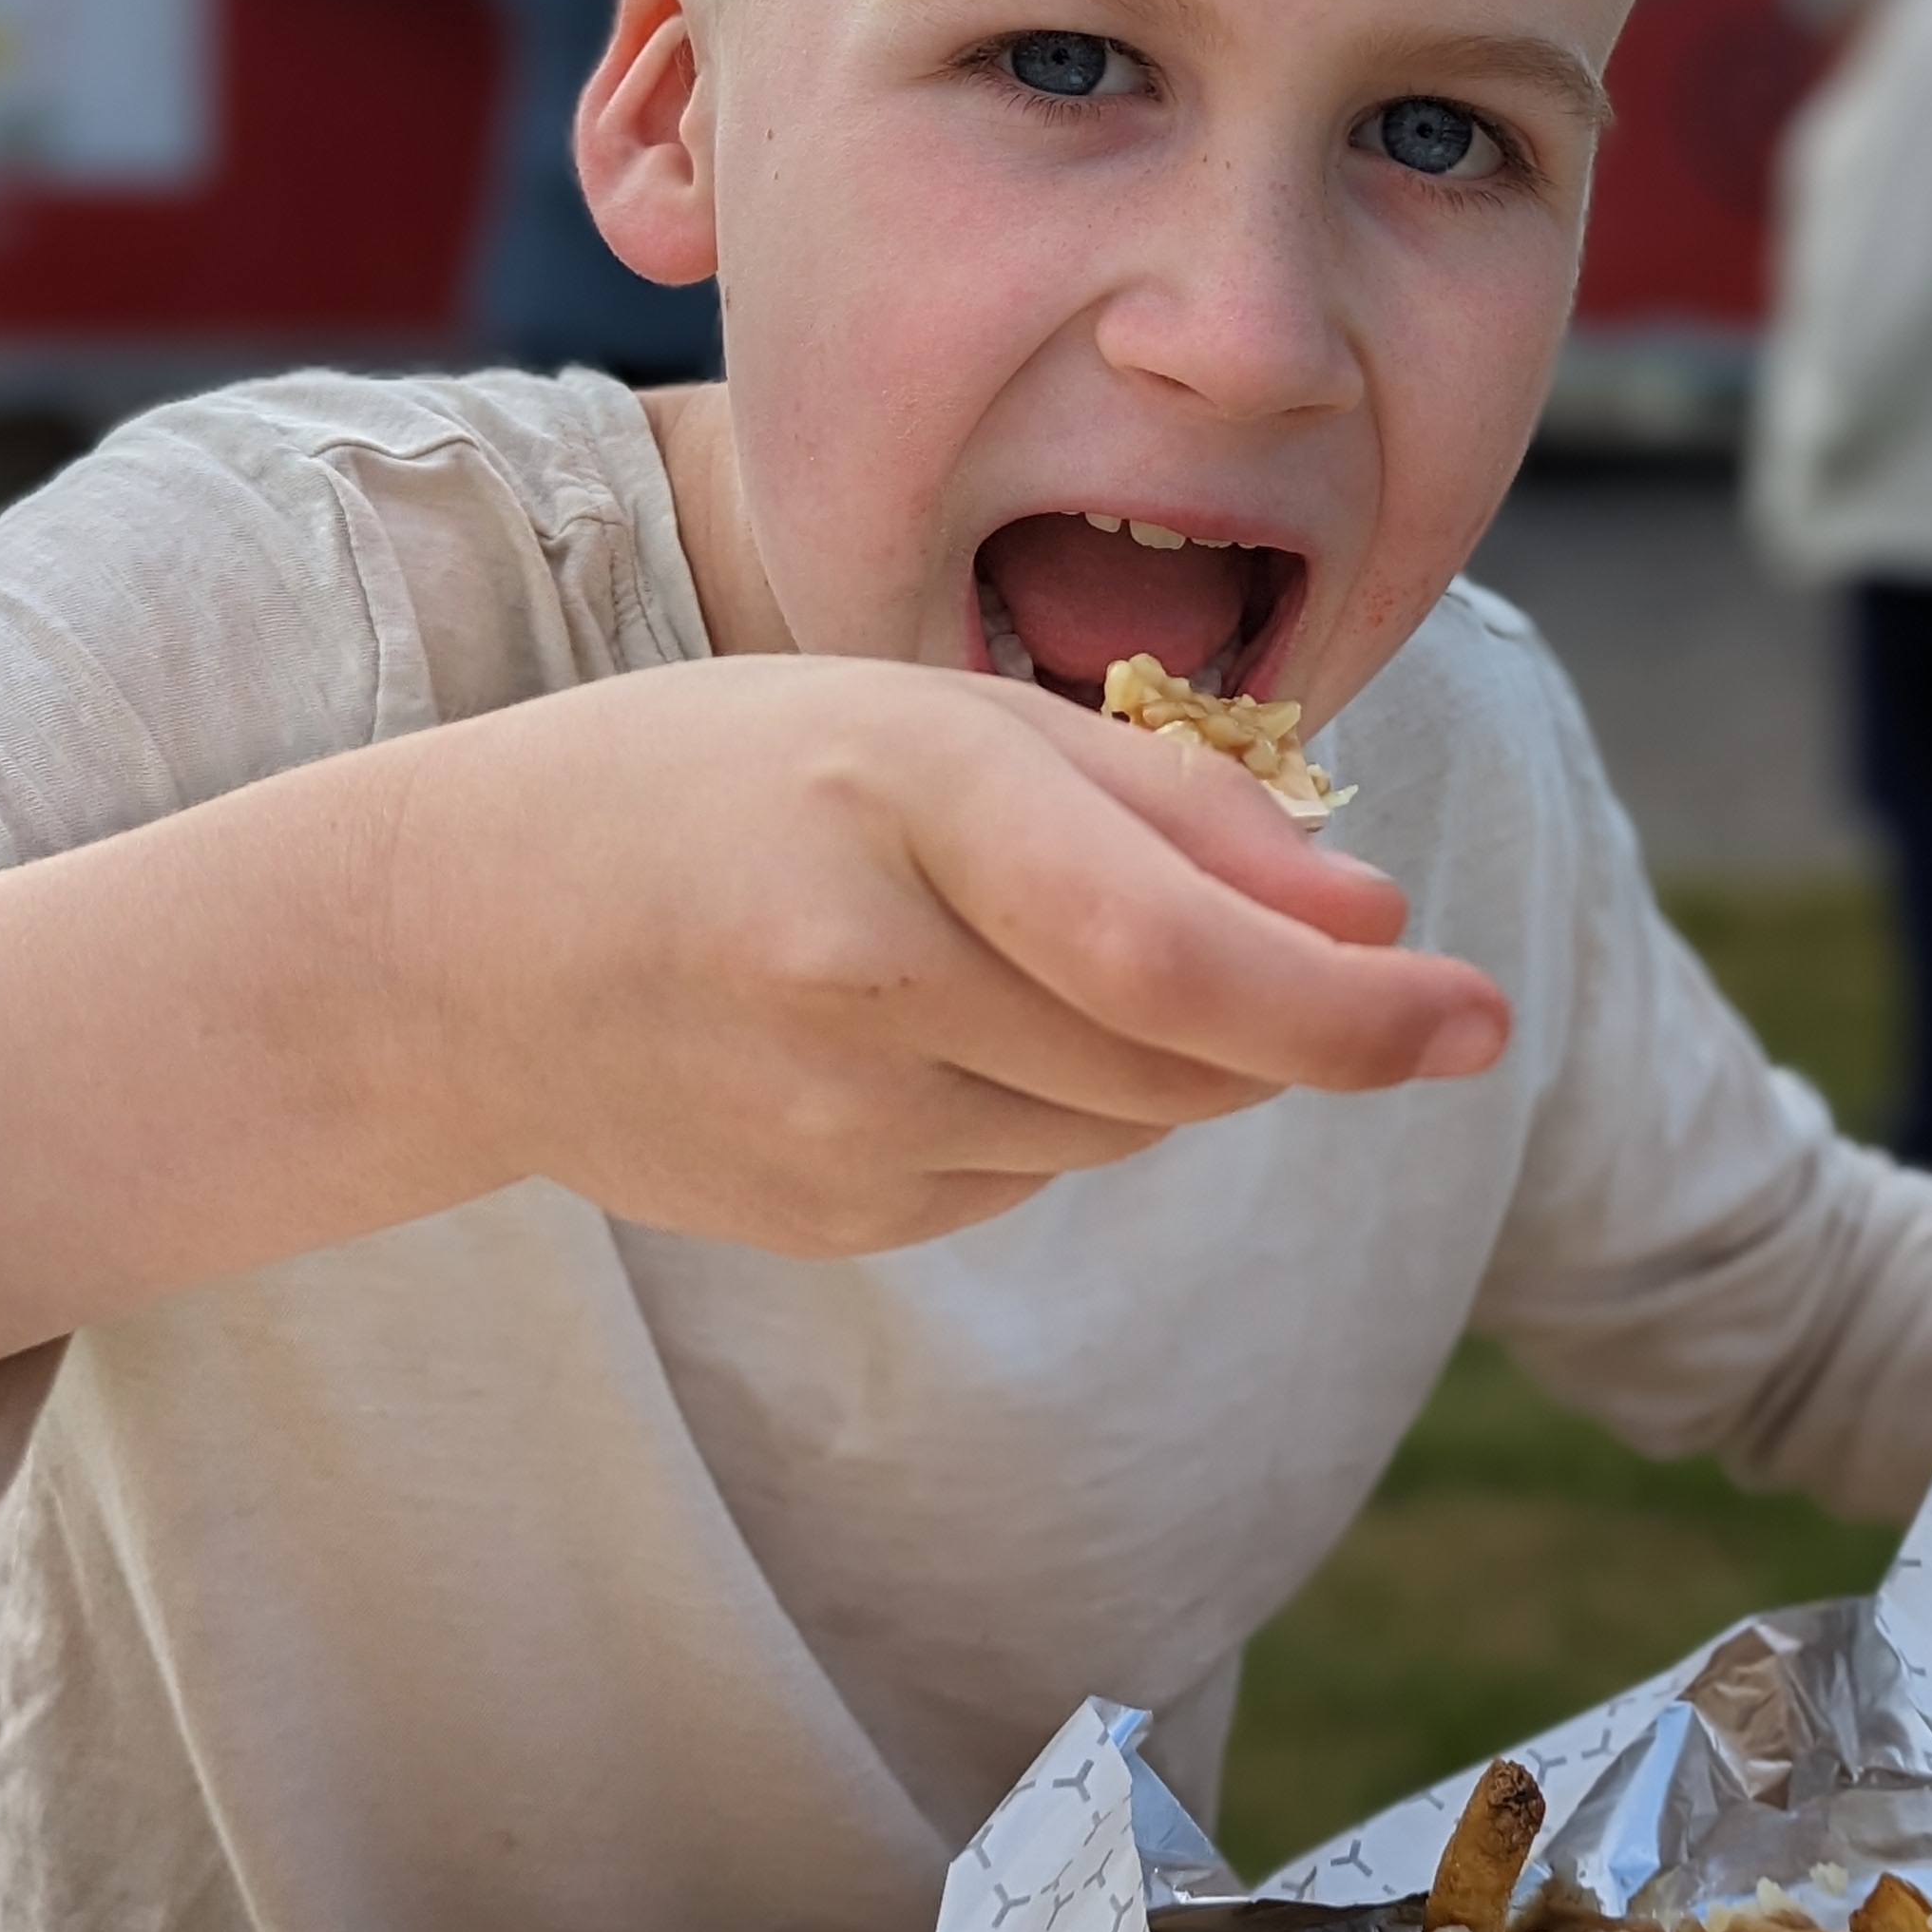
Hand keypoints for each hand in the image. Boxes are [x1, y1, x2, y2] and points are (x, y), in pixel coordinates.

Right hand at [387, 653, 1509, 1257]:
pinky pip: (1041, 1170)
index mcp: (900, 794)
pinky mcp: (837, 1218)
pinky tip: (927, 1022)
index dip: (1348, 1004)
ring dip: (1160, 1048)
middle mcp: (868, 972)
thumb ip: (1163, 803)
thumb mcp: (928, 713)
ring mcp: (843, 1121)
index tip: (1479, 1012)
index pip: (1171, 945)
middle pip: (1182, 1047)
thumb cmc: (716, 778)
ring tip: (1015, 945)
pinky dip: (1053, 1100)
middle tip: (1301, 950)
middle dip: (1279, 1011)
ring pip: (1132, 1122)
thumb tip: (1378, 925)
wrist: (452, 944)